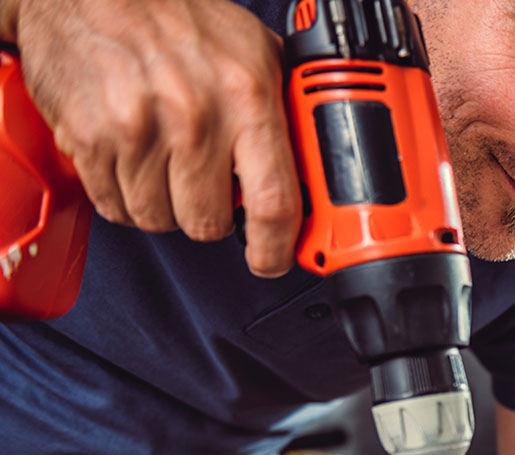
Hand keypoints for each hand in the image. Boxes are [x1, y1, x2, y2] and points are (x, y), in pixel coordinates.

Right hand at [12, 0, 300, 276]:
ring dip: (164, 203)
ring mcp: (137, 129)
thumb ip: (284, 110)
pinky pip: (115, 207)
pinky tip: (131, 158)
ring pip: (160, 220)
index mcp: (245, 96)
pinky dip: (123, 194)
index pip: (274, 203)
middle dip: (210, 214)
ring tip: (164, 161)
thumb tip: (315, 168)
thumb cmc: (175, 15)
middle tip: (204, 183)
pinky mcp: (89, 138)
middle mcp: (193, 115)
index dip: (276, 249)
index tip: (273, 259)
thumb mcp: (252, 50)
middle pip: (209, 223)